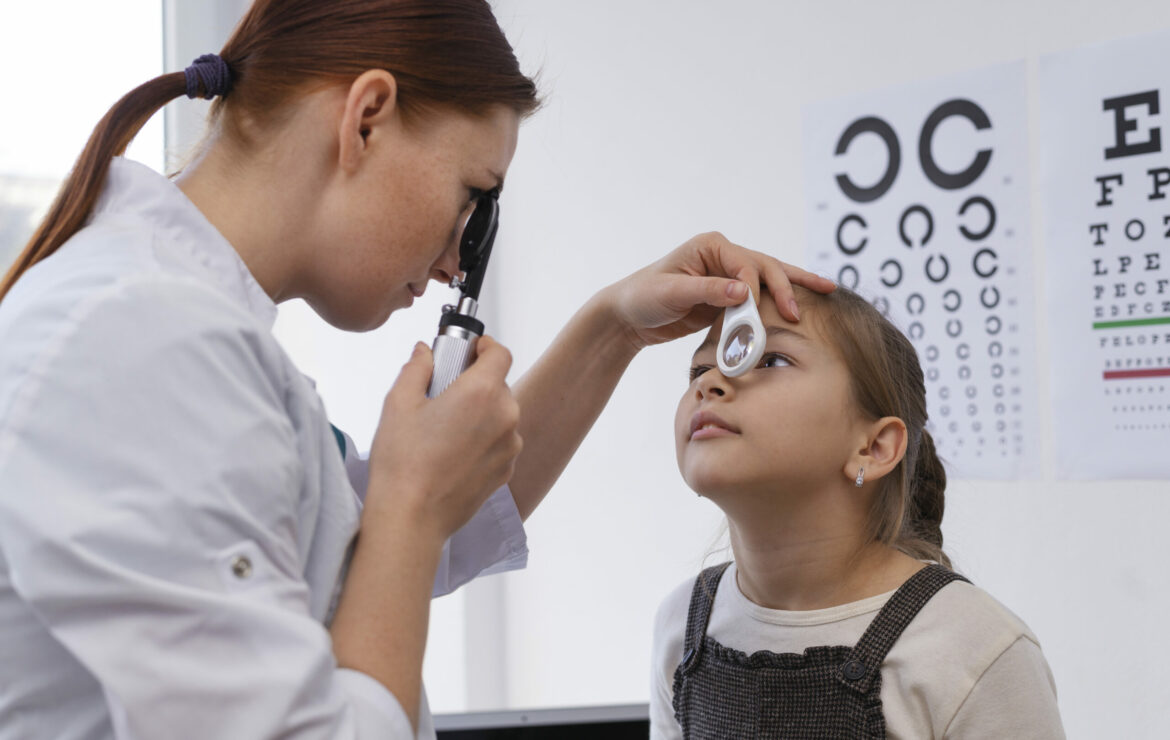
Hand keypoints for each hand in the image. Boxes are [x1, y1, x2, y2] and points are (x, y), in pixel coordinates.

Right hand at [364, 336, 522, 540]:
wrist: (412, 518)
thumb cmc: (403, 463)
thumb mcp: (399, 404)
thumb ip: (417, 369)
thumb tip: (425, 353)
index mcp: (482, 392)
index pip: (500, 353)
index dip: (486, 346)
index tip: (471, 349)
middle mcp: (505, 417)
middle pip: (498, 385)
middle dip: (474, 382)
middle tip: (444, 392)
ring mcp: (509, 446)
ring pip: (500, 415)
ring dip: (480, 413)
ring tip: (445, 428)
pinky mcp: (505, 470)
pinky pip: (499, 442)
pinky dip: (482, 439)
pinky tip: (452, 452)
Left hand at [601, 232, 836, 349]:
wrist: (629, 316)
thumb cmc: (644, 297)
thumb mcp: (671, 293)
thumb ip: (708, 291)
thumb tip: (745, 291)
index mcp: (711, 246)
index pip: (745, 264)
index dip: (754, 290)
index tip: (751, 314)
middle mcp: (724, 255)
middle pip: (766, 267)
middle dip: (786, 288)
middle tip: (798, 313)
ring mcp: (729, 274)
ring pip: (771, 278)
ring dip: (796, 286)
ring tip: (829, 291)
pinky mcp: (730, 295)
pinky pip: (761, 297)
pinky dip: (782, 300)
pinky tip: (804, 304)